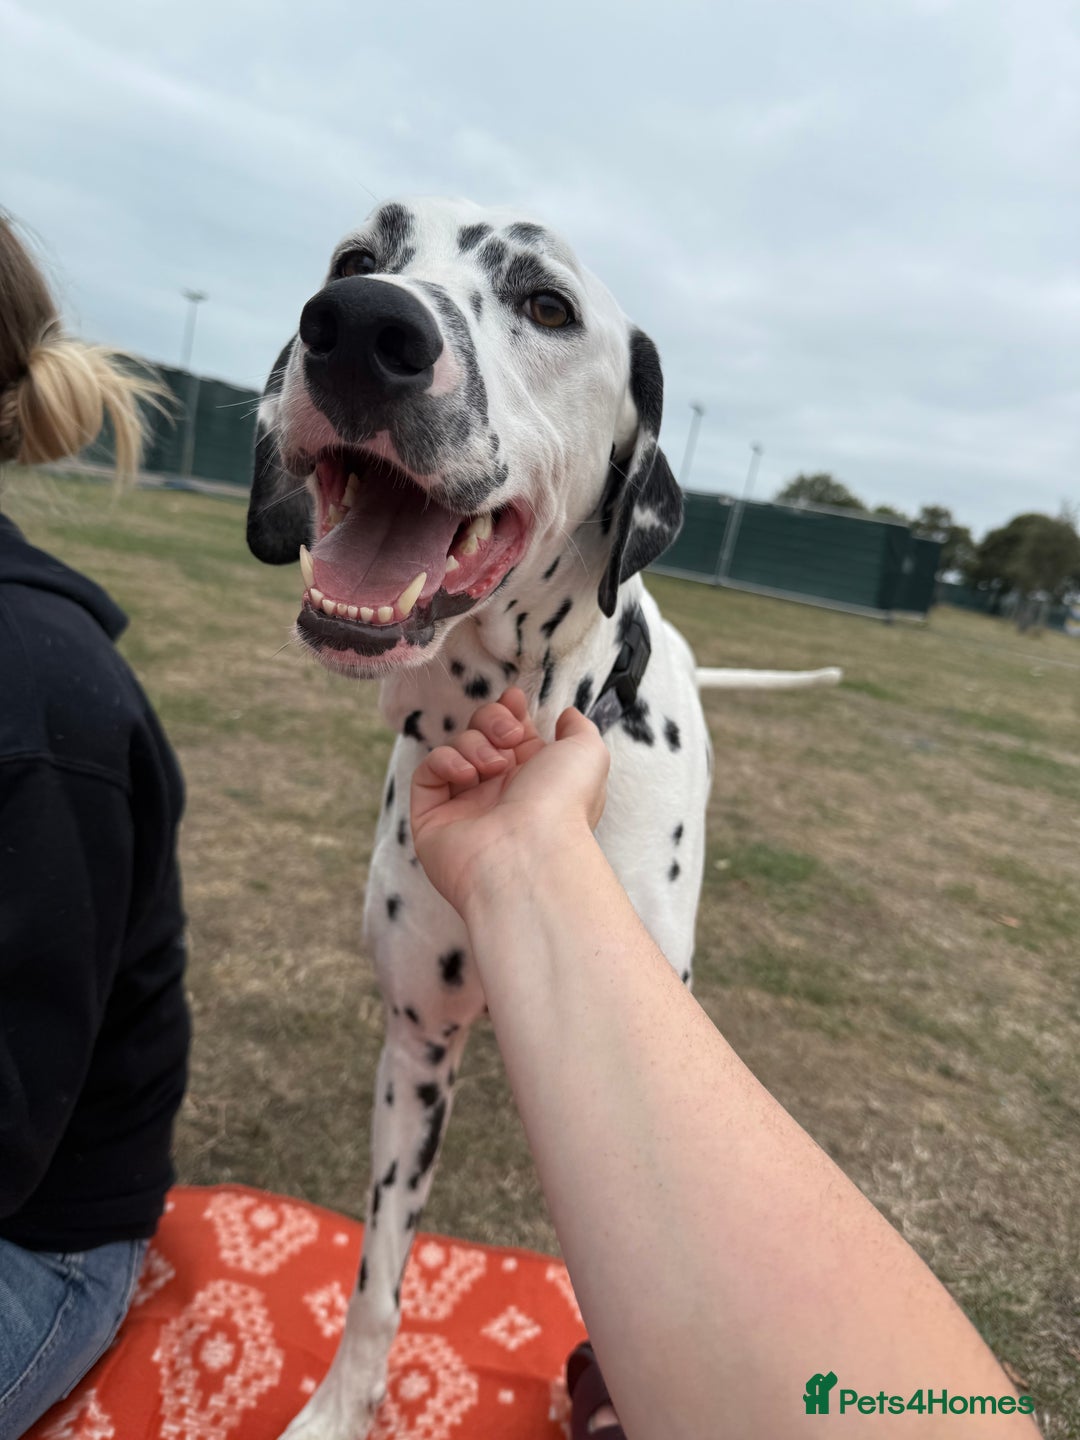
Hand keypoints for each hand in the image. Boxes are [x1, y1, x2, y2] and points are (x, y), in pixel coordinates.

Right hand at [410, 687, 609, 917]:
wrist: (529, 853)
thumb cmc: (563, 805)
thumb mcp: (588, 754)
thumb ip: (578, 728)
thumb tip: (565, 716)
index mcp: (535, 778)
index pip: (512, 734)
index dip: (510, 711)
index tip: (515, 699)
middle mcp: (500, 792)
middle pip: (481, 734)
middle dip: (492, 721)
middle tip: (509, 736)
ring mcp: (464, 806)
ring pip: (455, 749)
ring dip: (475, 745)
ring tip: (494, 766)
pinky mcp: (432, 818)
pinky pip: (428, 774)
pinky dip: (445, 763)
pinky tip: (467, 775)